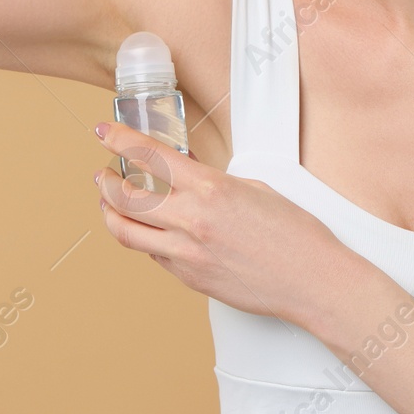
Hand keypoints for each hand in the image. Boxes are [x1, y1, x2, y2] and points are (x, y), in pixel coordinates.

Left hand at [91, 120, 351, 329]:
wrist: (311, 280)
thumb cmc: (295, 234)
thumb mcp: (255, 189)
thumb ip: (214, 182)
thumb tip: (189, 172)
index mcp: (211, 189)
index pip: (151, 156)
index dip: (120, 141)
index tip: (103, 132)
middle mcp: (192, 221)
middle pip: (126, 197)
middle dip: (106, 182)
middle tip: (102, 173)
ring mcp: (187, 254)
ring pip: (127, 232)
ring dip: (110, 214)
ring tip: (108, 204)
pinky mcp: (189, 278)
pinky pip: (153, 255)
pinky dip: (143, 239)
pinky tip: (146, 231)